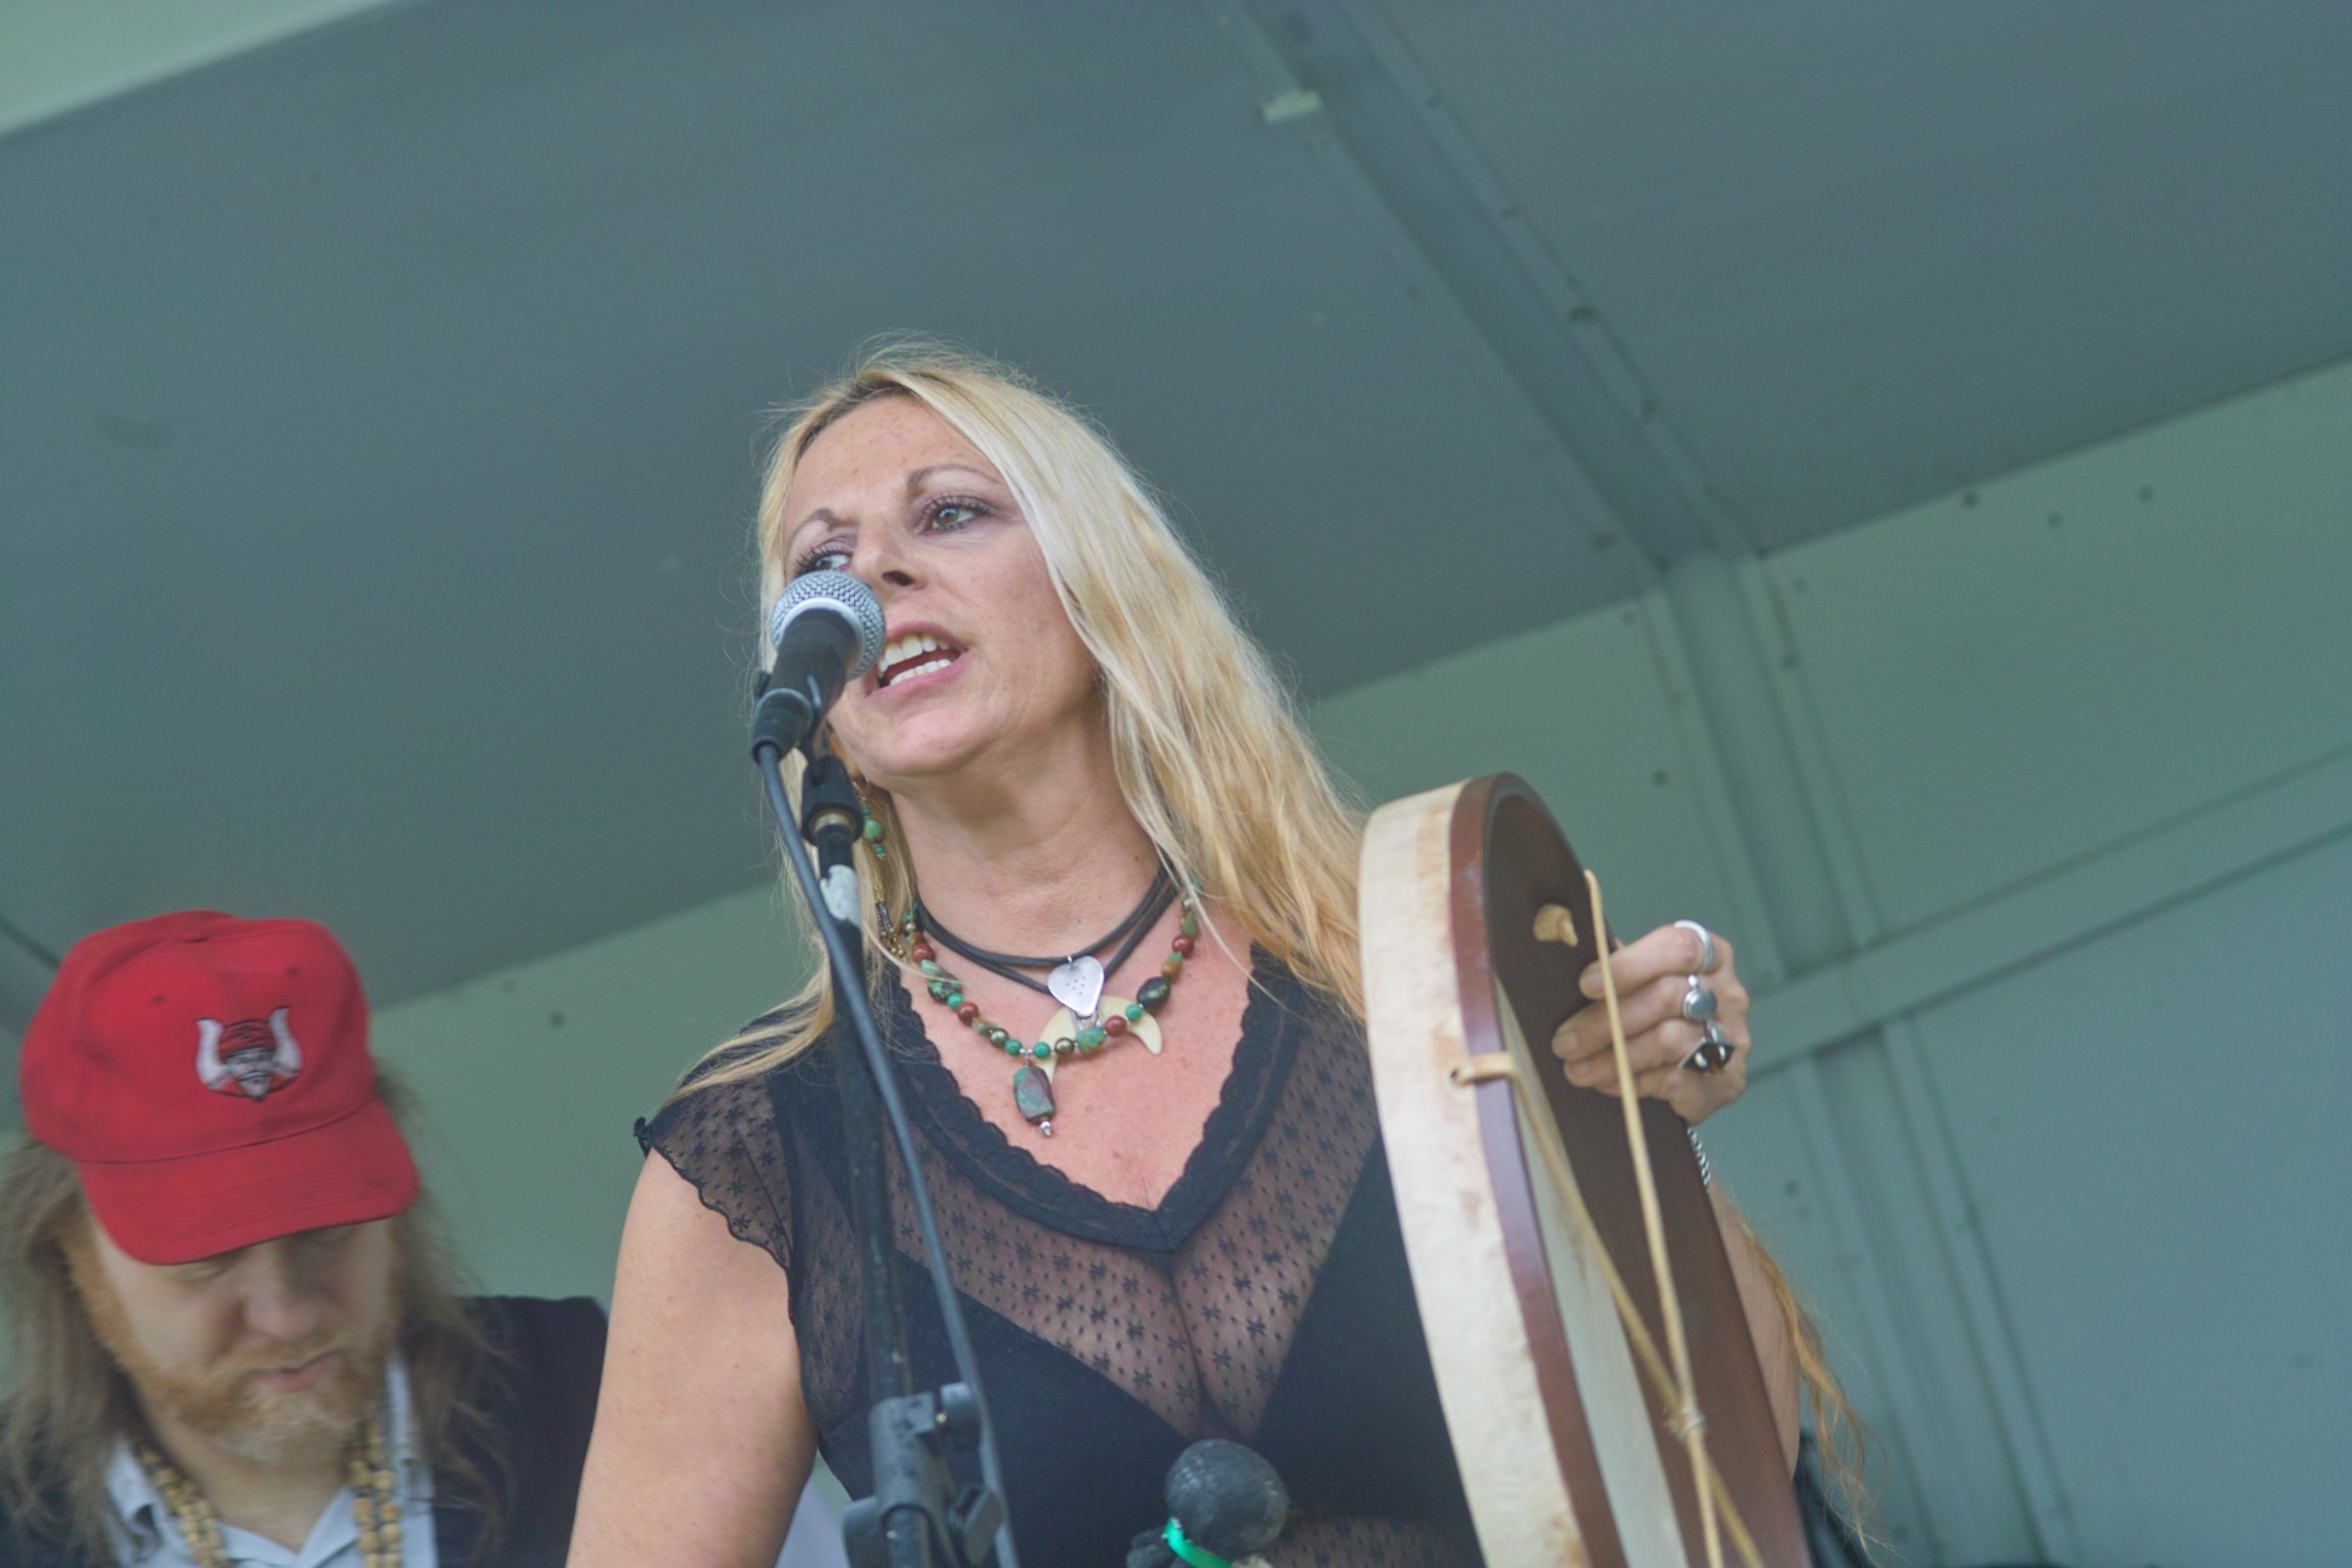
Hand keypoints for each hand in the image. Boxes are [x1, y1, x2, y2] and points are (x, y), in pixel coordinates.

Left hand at [1550, 921, 1747, 1124]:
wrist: (1693, 1075)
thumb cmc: (1658, 1014)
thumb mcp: (1643, 982)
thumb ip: (1618, 968)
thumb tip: (1573, 956)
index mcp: (1710, 957)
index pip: (1679, 947)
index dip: (1629, 964)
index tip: (1585, 984)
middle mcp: (1728, 994)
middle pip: (1666, 997)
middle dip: (1606, 1019)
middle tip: (1565, 1041)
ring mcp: (1731, 1039)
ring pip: (1667, 1040)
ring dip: (1614, 1056)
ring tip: (1576, 1068)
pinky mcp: (1726, 1081)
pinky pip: (1673, 1079)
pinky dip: (1632, 1081)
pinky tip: (1605, 1082)